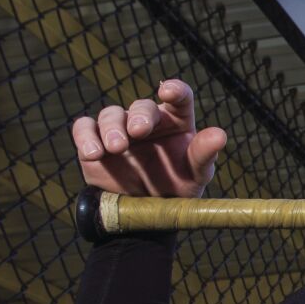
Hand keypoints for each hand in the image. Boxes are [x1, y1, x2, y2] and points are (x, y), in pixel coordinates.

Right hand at [70, 78, 226, 197]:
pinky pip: (85, 127)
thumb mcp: (195, 175)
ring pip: (111, 114)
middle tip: (138, 131)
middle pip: (142, 106)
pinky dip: (85, 136)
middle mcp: (148, 120)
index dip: (175, 90)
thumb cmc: (176, 188)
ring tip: (115, 147)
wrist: (144, 213)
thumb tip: (219, 135)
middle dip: (139, 116)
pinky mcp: (95, 141)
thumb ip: (204, 154)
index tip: (168, 91)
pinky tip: (93, 152)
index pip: (179, 98)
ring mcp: (120, 129)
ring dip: (111, 127)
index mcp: (177, 121)